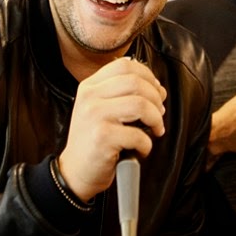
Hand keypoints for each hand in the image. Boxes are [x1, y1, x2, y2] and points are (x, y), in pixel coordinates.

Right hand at [57, 57, 166, 201]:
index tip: (156, 91)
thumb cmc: (94, 140)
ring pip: (140, 105)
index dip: (148, 75)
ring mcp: (94, 116)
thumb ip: (123, 93)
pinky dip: (147, 144)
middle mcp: (90, 97)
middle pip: (136, 82)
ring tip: (155, 130)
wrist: (75, 171)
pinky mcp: (102, 137)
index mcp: (90, 86)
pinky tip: (141, 149)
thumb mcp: (100, 108)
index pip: (125, 64)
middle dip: (156, 98)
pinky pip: (138, 135)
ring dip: (156, 119)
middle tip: (159, 113)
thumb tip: (158, 89)